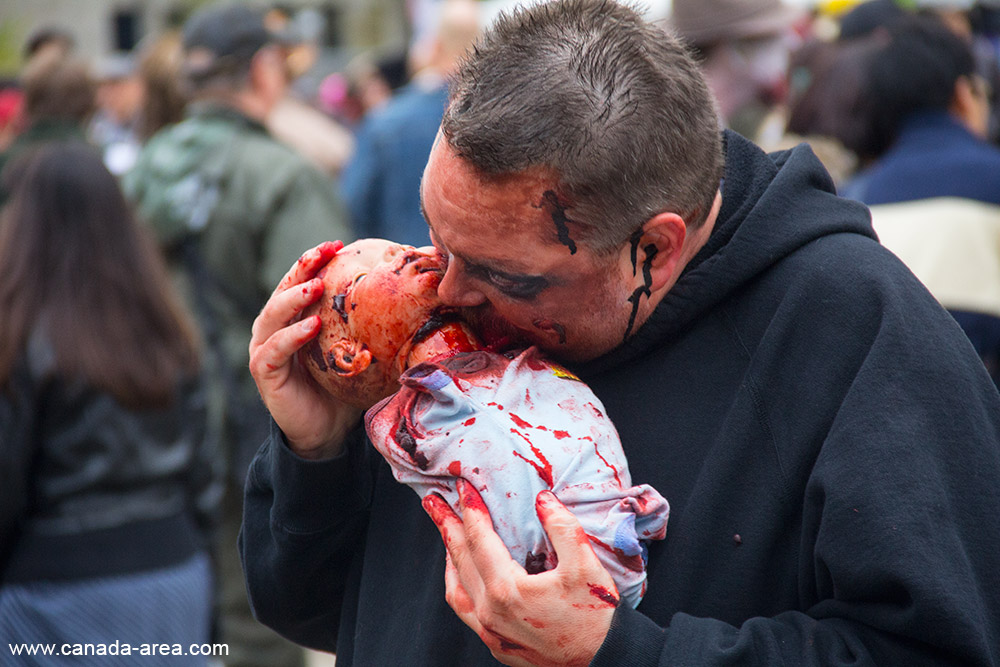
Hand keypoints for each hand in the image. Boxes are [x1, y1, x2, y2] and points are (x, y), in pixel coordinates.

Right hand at [249, 241, 361, 458]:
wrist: (327, 432)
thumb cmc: (344, 388)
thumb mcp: (359, 350)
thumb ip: (373, 326)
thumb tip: (423, 300)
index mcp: (293, 319)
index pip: (300, 282)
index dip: (314, 261)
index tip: (337, 244)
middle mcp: (274, 330)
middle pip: (283, 291)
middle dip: (303, 268)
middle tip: (324, 251)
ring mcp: (265, 350)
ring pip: (273, 316)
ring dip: (293, 298)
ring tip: (315, 286)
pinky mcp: (264, 373)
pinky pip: (274, 350)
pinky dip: (291, 337)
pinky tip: (311, 326)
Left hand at [422, 479, 615, 665]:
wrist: (606, 661)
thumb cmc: (596, 617)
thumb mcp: (585, 565)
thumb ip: (561, 526)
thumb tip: (542, 499)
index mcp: (508, 590)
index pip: (479, 539)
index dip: (470, 509)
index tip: (462, 486)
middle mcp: (491, 613)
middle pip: (459, 559)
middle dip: (446, 525)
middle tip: (433, 502)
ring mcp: (491, 632)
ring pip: (456, 588)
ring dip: (449, 557)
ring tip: (446, 534)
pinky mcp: (497, 645)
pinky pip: (465, 610)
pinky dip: (458, 585)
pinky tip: (463, 575)